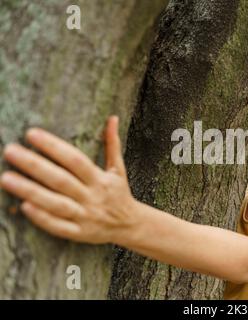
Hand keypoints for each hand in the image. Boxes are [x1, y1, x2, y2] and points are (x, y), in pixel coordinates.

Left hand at [0, 116, 137, 243]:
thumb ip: (112, 144)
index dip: (54, 147)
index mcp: (101, 179)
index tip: (32, 134)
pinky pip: (60, 227)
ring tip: (6, 178)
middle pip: (61, 180)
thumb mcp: (118, 169)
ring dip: (31, 191)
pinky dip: (43, 218)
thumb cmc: (119, 194)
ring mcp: (86, 216)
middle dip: (35, 165)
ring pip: (56, 204)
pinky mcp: (80, 233)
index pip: (75, 160)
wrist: (130, 226)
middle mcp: (93, 196)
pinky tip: (24, 207)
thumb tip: (113, 118)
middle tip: (10, 151)